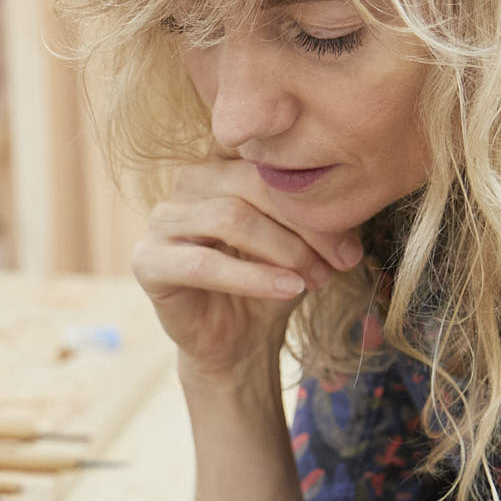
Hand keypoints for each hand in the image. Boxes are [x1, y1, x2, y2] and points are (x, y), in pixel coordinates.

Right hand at [135, 160, 363, 385]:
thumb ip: (317, 208)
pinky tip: (287, 290)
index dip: (311, 193)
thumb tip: (354, 192)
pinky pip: (204, 264)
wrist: (239, 341)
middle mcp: (187, 181)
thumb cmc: (272, 282)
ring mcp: (161, 219)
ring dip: (283, 251)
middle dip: (303, 224)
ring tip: (316, 278)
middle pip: (251, 185)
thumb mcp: (303, 238)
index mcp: (223, 162)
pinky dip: (252, 278)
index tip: (350, 234)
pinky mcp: (147, 261)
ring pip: (230, 219)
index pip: (268, 158)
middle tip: (341, 259)